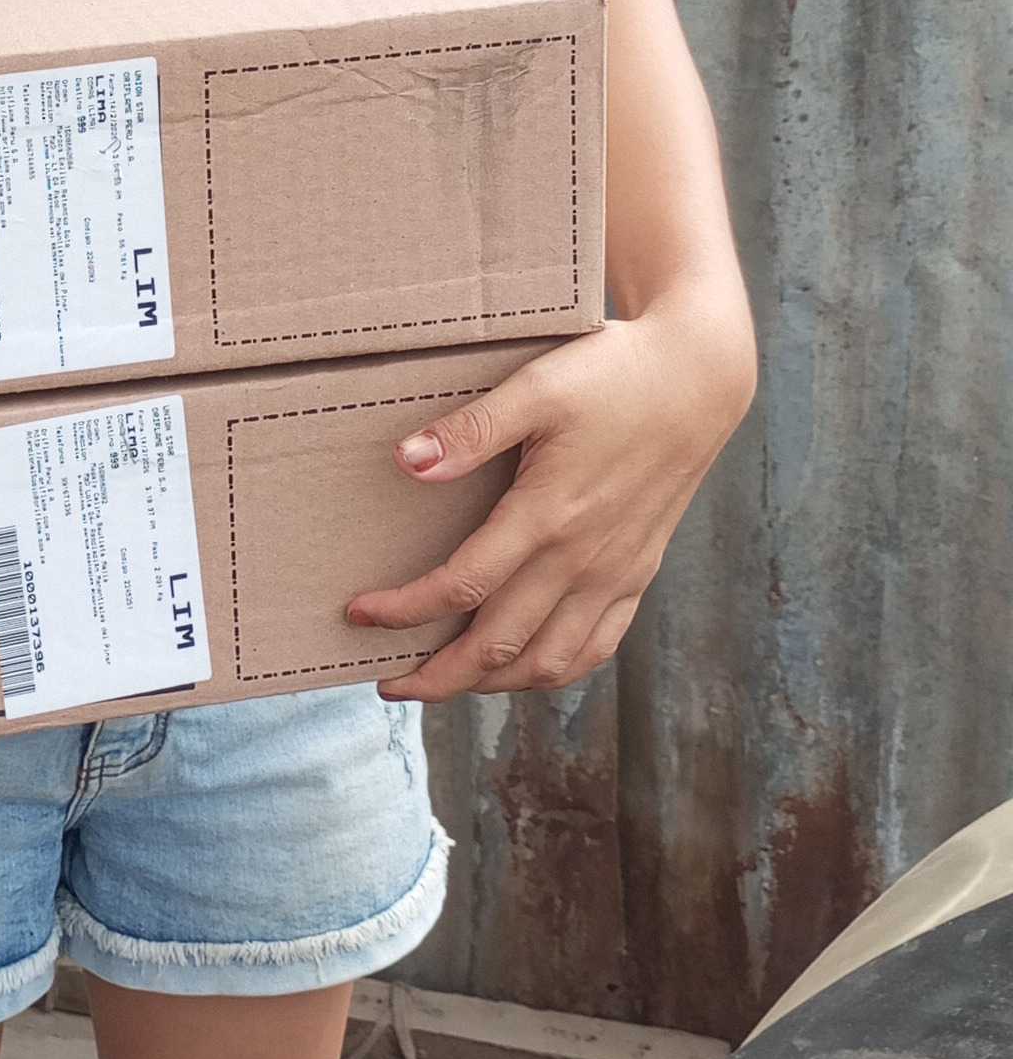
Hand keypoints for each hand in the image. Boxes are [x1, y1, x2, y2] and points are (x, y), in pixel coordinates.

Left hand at [346, 295, 755, 701]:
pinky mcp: (637, 575)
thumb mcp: (537, 387)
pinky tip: (520, 669)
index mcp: (549, 514)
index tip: (360, 613)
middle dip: (437, 676)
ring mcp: (615, 573)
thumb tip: (407, 462)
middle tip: (389, 682)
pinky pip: (595, 648)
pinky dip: (550, 671)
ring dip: (490, 685)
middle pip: (499, 646)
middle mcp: (583, 558)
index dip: (405, 610)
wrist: (698, 379)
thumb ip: (472, 428)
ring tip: (444, 683)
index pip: (462, 587)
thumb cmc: (613, 374)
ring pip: (547, 663)